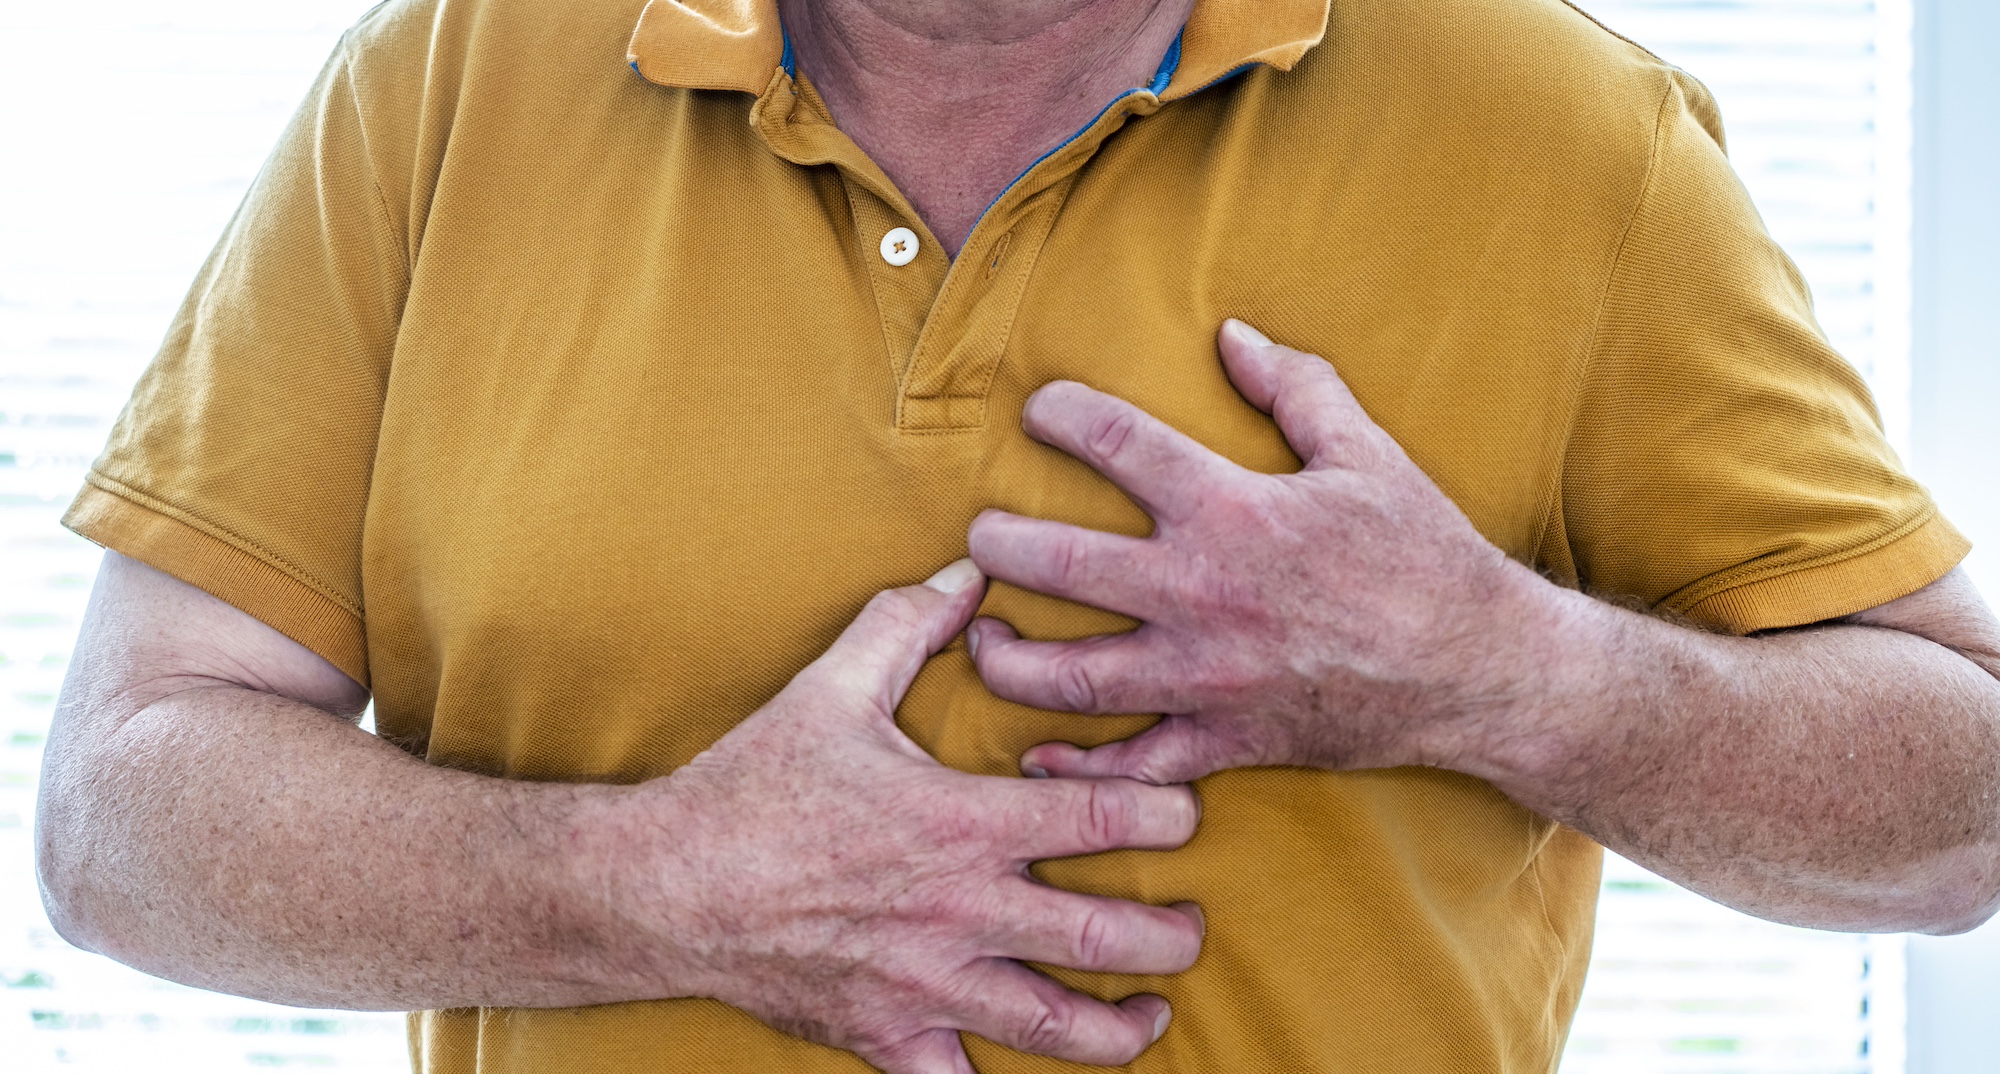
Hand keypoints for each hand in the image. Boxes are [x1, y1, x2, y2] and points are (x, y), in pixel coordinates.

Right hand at [628, 560, 1204, 1073]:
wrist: (665, 885)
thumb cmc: (753, 785)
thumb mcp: (833, 686)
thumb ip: (910, 623)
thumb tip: (969, 570)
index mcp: (962, 821)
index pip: (1107, 816)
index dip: (1169, 811)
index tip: (1184, 812)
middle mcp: (961, 910)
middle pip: (1108, 937)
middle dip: (1171, 937)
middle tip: (1189, 924)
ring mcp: (928, 984)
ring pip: (1057, 1028)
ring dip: (1122, 1026)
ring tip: (1148, 1009)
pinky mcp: (887, 1037)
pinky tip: (1028, 1070)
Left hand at [965, 320, 1553, 784]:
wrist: (1481, 669)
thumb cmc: (1424, 554)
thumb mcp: (1366, 453)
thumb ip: (1294, 387)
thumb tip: (1230, 335)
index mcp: (1233, 510)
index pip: (1114, 442)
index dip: (1059, 414)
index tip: (1038, 411)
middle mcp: (1202, 594)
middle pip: (1057, 565)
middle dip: (998, 544)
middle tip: (982, 536)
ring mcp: (1206, 675)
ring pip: (1069, 676)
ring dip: (1007, 660)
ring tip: (983, 638)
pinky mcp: (1224, 739)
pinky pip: (1131, 762)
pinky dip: (1077, 765)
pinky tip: (1036, 754)